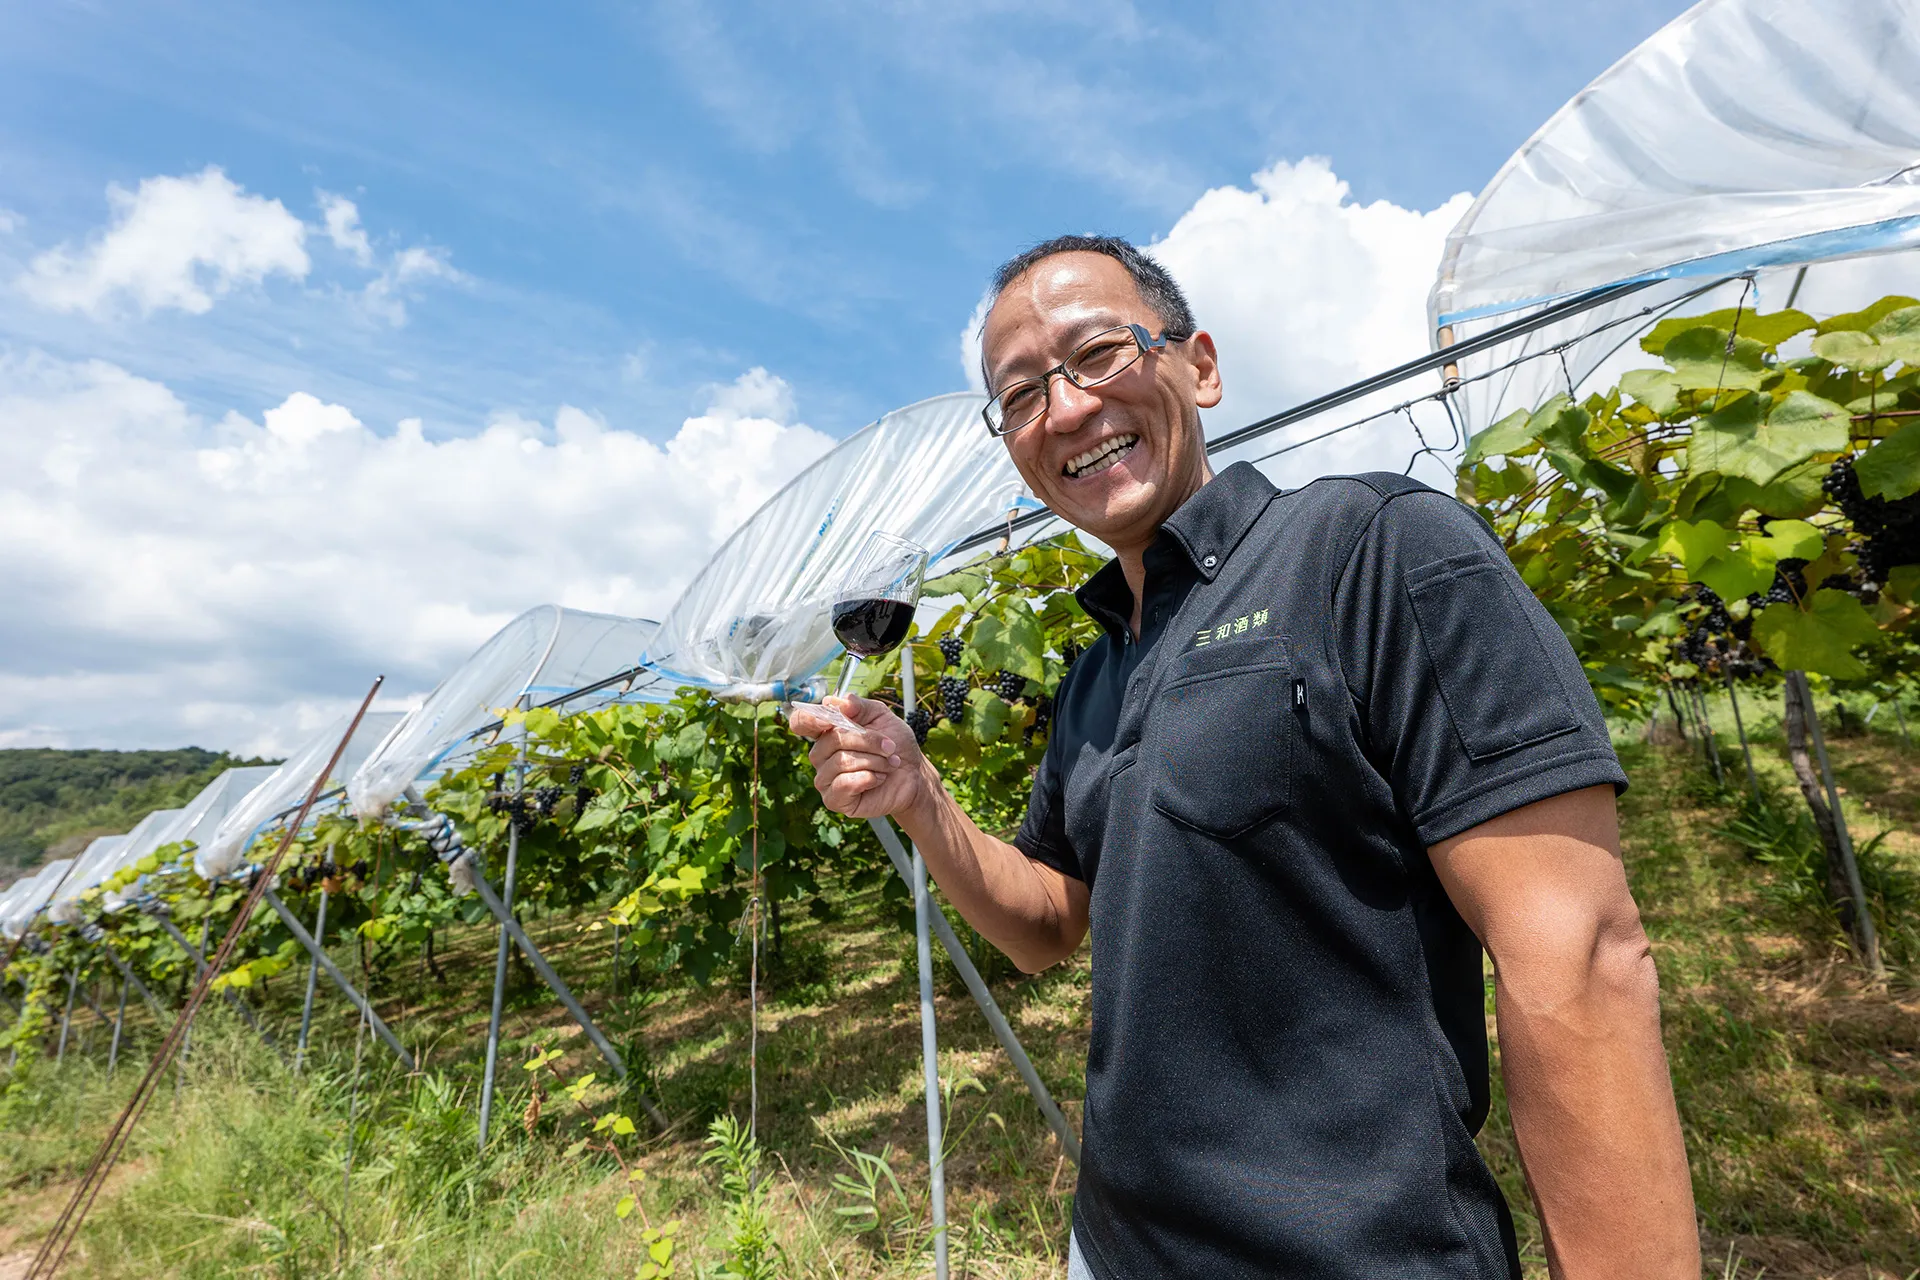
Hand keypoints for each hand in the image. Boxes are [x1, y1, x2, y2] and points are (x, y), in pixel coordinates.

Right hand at [788, 695, 931, 821]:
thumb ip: (859, 706)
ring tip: (889, 764)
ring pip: (841, 761)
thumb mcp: (881, 716)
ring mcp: (825, 779)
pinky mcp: (834, 799)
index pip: (801, 722)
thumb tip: (836, 701)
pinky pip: (844, 784)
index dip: (810, 718)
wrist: (913, 774)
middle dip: (867, 740)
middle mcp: (821, 755)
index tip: (830, 720)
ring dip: (874, 760)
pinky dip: (868, 778)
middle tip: (890, 746)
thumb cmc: (895, 745)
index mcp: (827, 732)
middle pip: (832, 740)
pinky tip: (879, 778)